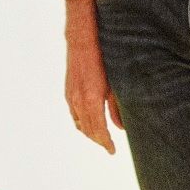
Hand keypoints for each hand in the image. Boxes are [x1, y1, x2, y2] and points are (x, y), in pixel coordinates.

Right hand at [63, 0, 119, 153]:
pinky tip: (90, 122)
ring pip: (79, 123)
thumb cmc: (103, 57)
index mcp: (92, 99)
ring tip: (101, 138)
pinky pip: (74, 114)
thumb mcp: (116, 82)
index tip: (112, 151)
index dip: (105, 143)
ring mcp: (71, 96)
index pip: (98, 130)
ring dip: (89, 133)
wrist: (82, 38)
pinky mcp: (68, 91)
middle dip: (98, 140)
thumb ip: (118, 107)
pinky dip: (82, 122)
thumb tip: (122, 128)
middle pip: (87, 130)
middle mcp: (79, 100)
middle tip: (109, 147)